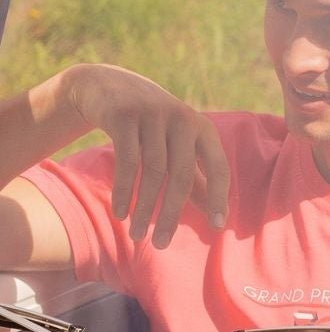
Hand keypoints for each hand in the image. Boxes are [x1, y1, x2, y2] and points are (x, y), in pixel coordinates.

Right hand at [61, 65, 228, 247]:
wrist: (109, 87)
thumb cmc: (153, 126)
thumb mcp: (178, 147)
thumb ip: (197, 177)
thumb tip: (217, 214)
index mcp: (203, 129)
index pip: (219, 167)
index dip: (219, 197)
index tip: (217, 226)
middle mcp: (183, 120)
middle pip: (183, 175)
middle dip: (173, 213)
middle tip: (162, 244)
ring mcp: (154, 116)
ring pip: (153, 172)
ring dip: (145, 208)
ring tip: (138, 235)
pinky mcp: (125, 117)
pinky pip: (126, 161)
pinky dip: (124, 191)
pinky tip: (120, 213)